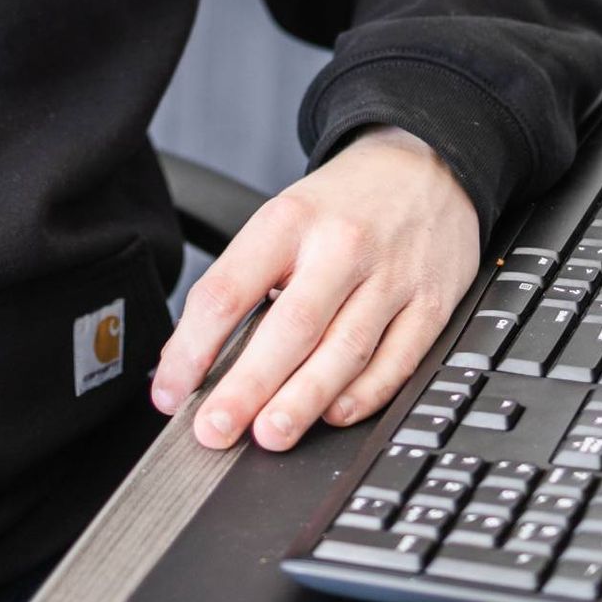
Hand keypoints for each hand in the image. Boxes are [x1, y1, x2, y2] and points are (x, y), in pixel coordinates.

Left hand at [151, 127, 480, 451]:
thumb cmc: (342, 205)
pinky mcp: (431, 303)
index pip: (228, 291)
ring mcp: (391, 276)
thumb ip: (244, 283)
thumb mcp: (283, 221)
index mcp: (288, 221)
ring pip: (344, 350)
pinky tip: (334, 415)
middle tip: (214, 431)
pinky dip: (364, 395)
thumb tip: (189, 358)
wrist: (426, 165)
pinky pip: (397, 361)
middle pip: (289, 328)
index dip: (192, 348)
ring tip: (269, 436)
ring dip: (302, 401)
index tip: (170, 390)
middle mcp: (341, 246)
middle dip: (247, 388)